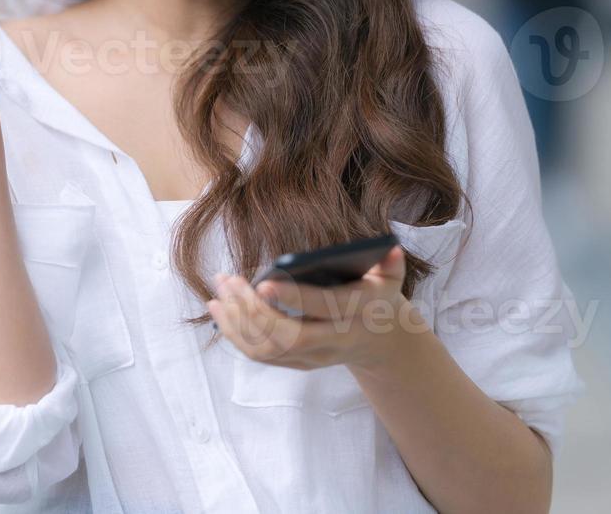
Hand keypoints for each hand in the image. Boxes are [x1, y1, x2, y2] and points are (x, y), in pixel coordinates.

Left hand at [206, 245, 424, 373]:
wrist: (382, 341)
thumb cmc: (379, 296)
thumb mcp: (391, 277)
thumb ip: (390, 263)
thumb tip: (388, 248)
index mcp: (358, 315)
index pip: (325, 310)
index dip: (295, 298)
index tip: (264, 282)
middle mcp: (335, 341)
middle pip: (288, 337)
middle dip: (253, 311)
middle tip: (228, 280)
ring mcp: (315, 356)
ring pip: (267, 350)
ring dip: (236, 322)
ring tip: (218, 291)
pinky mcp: (297, 362)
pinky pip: (260, 355)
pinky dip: (235, 333)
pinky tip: (219, 308)